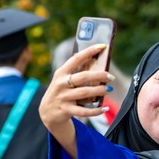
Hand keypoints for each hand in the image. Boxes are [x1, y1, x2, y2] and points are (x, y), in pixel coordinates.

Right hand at [38, 44, 113, 158]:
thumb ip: (76, 73)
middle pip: (83, 77)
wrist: (47, 112)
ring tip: (109, 89)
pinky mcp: (66, 110)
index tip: (102, 46)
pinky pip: (83, 111)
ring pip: (84, 92)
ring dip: (99, 90)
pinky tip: (104, 108)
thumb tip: (99, 65)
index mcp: (61, 73)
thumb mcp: (63, 80)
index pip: (76, 59)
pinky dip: (96, 110)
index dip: (89, 51)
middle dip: (99, 75)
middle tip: (110, 76)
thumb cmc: (61, 91)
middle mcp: (61, 84)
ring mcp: (63, 97)